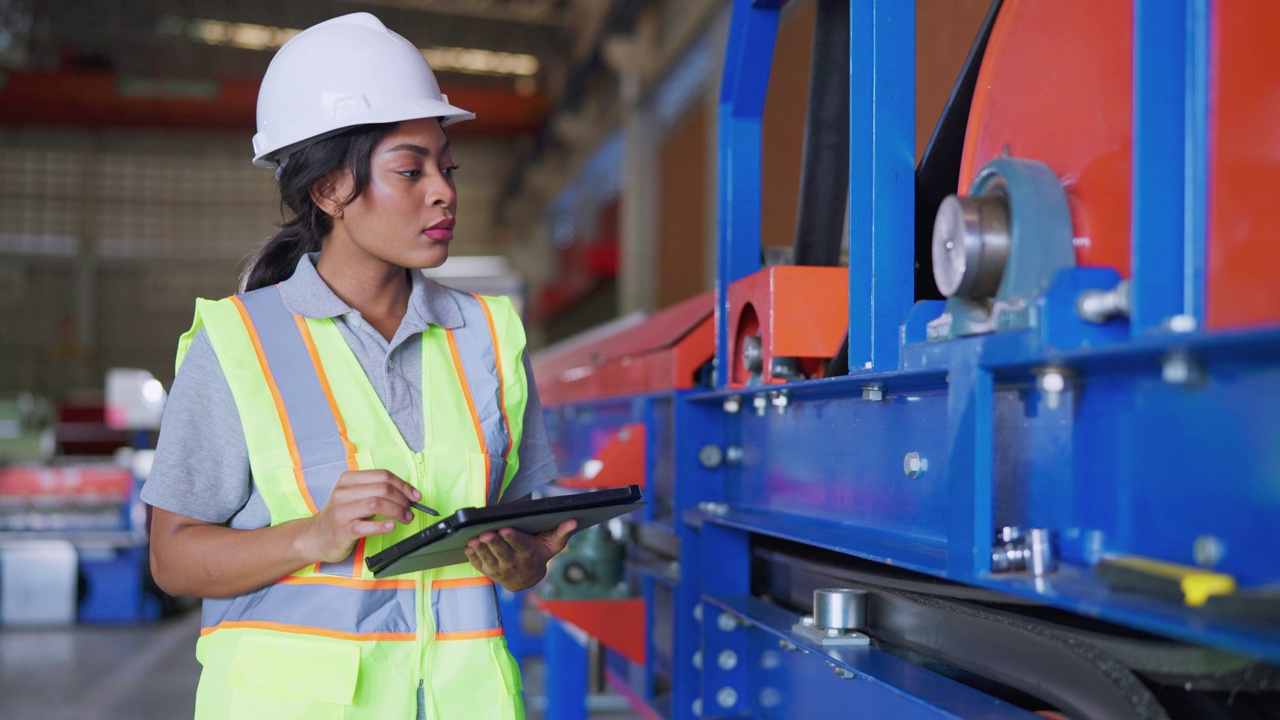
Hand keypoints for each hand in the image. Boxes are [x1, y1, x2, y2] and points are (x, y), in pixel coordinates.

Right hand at [298, 470, 420, 563]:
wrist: (316, 537)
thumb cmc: (340, 517)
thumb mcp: (355, 497)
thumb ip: (376, 492)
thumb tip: (407, 495)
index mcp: (349, 480)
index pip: (382, 476)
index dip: (403, 485)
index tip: (415, 495)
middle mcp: (344, 492)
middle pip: (382, 488)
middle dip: (403, 499)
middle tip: (411, 510)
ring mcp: (342, 511)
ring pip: (376, 503)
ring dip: (397, 511)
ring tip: (405, 518)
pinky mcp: (342, 529)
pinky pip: (365, 525)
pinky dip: (382, 525)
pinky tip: (391, 526)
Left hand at [465, 519, 576, 591]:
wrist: (526, 579)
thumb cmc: (539, 554)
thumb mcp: (553, 545)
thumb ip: (562, 533)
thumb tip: (572, 521)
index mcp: (528, 553)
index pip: (520, 545)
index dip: (512, 538)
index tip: (505, 529)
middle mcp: (513, 563)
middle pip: (502, 552)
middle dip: (494, 543)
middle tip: (486, 534)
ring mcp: (498, 568)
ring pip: (488, 558)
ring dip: (480, 549)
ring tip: (474, 540)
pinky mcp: (487, 570)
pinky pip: (478, 564)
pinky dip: (472, 557)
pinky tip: (468, 548)